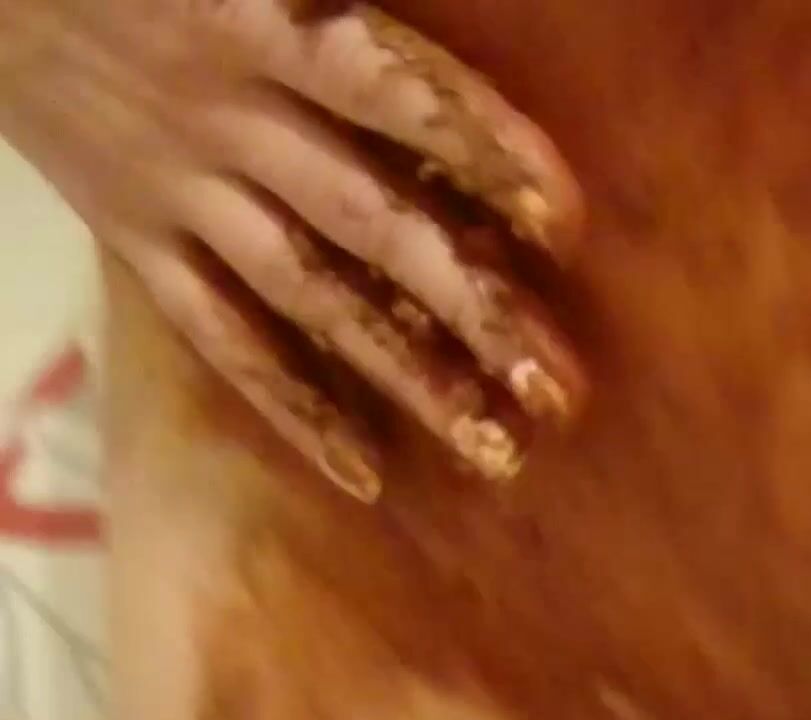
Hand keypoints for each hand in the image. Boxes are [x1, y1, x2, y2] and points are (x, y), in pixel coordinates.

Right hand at [0, 0, 584, 499]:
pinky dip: (291, 406)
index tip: (565, 223)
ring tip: (499, 449)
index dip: (477, 147)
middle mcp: (229, 119)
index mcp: (261, 24)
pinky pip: (219, 337)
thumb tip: (471, 21)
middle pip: (368, 221)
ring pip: (309, 297)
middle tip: (560, 388)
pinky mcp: (137, 244)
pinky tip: (368, 475)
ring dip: (408, 376)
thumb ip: (342, 12)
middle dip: (471, 307)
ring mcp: (181, 193)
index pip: (386, 91)